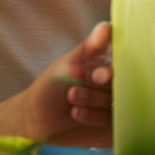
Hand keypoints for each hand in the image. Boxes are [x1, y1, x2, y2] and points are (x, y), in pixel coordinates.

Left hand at [16, 22, 113, 146]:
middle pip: (119, 87)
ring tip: (71, 100)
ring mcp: (115, 109)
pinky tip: (77, 114)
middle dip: (98, 90)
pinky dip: (96, 118)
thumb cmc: (50, 88)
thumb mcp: (67, 64)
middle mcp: (114, 88)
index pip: (120, 67)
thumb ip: (89, 48)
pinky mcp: (112, 128)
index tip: (97, 76)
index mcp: (107, 69)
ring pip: (116, 105)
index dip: (109, 72)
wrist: (34, 120)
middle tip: (75, 91)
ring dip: (94, 102)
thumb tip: (107, 26)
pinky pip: (114, 123)